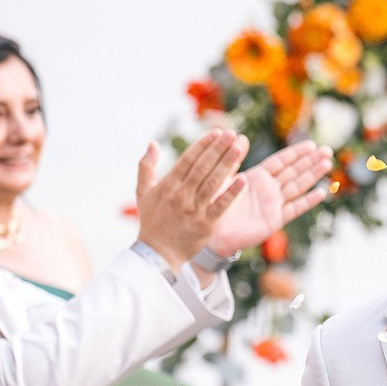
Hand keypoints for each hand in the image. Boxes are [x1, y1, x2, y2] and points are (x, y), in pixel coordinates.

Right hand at [135, 131, 247, 269]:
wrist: (157, 252)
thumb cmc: (151, 220)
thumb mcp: (143, 192)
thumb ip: (146, 166)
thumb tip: (152, 143)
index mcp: (168, 185)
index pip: (188, 160)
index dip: (203, 145)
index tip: (216, 133)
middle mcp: (181, 195)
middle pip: (203, 167)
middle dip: (218, 149)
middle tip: (231, 134)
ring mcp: (194, 209)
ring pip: (213, 182)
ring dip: (227, 164)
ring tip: (239, 148)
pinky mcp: (206, 224)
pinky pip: (221, 205)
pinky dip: (232, 193)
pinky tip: (244, 180)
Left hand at [205, 141, 332, 258]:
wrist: (212, 231)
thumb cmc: (214, 203)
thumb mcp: (223, 177)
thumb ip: (233, 158)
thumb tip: (240, 135)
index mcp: (258, 177)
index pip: (281, 161)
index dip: (296, 153)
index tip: (311, 144)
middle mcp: (269, 189)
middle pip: (294, 172)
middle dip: (310, 161)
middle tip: (327, 150)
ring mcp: (274, 204)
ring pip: (298, 186)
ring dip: (313, 175)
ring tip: (327, 164)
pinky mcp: (275, 219)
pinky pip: (295, 208)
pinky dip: (308, 201)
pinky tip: (321, 192)